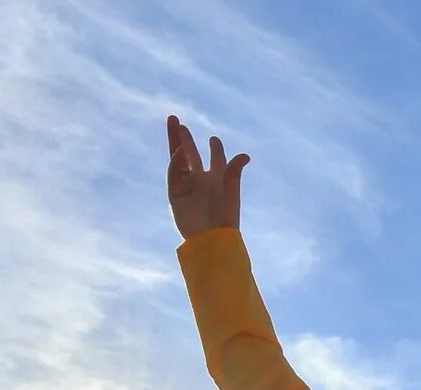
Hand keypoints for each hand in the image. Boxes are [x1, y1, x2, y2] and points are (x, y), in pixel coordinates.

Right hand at [166, 116, 247, 239]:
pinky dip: (176, 163)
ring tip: (175, 124)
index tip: (214, 139)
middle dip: (185, 138)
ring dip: (177, 143)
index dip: (215, 149)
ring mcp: (187, 186)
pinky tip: (180, 151)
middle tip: (177, 121)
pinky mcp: (176, 194)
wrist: (211, 238)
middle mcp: (201, 180)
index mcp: (217, 179)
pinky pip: (175, 175)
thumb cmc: (224, 218)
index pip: (215, 159)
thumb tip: (245, 155)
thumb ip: (233, 172)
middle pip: (190, 154)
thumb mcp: (231, 193)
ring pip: (178, 160)